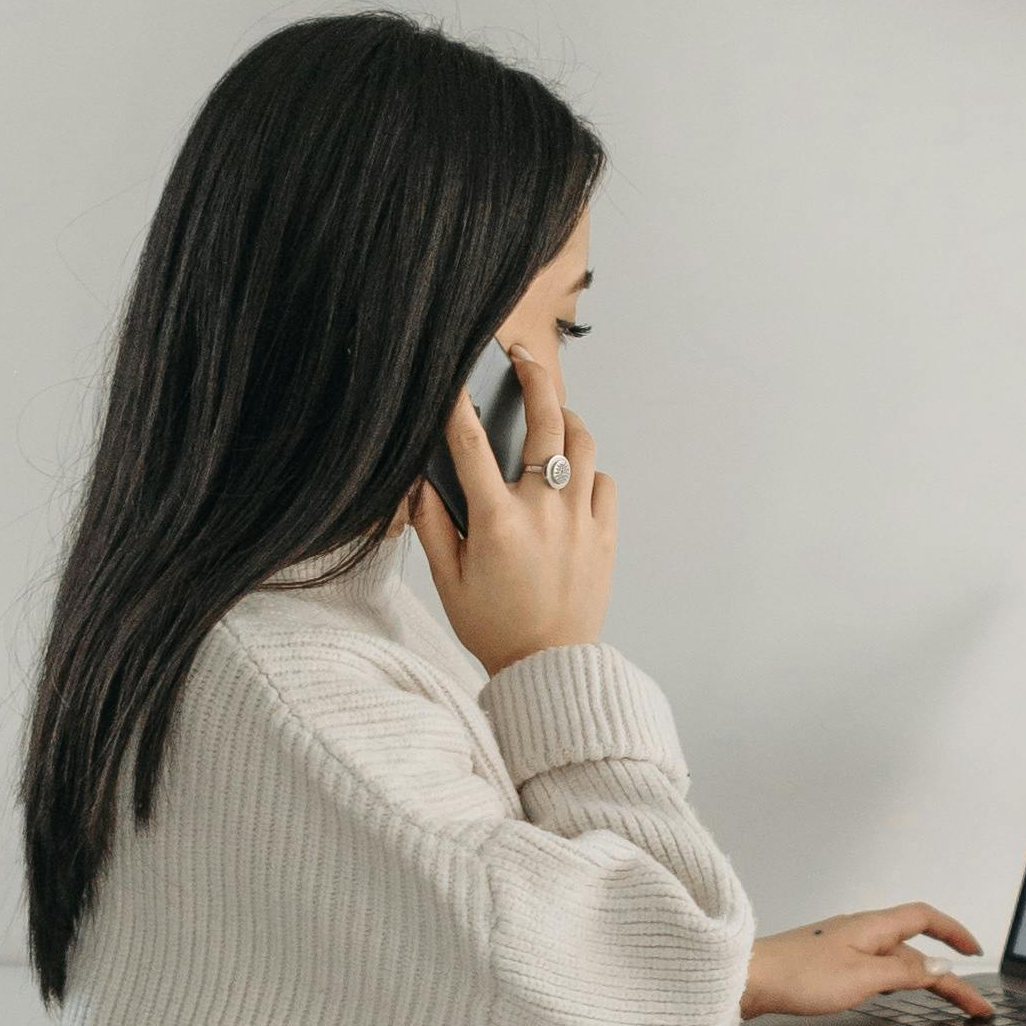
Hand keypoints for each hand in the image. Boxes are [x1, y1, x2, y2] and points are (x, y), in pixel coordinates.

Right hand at [413, 331, 614, 671]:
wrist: (550, 668)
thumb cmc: (494, 627)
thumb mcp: (448, 580)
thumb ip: (432, 524)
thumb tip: (419, 479)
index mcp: (497, 521)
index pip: (468, 443)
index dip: (457, 401)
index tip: (454, 374)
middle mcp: (543, 510)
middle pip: (545, 420)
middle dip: (534, 376)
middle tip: (523, 356)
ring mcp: (580, 519)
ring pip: (582, 442)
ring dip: (565, 420)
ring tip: (551, 415)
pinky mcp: (606, 533)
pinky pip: (603, 479)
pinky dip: (587, 470)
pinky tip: (570, 476)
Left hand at [740, 908, 992, 1025]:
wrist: (748, 981)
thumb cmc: (796, 976)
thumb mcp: (862, 977)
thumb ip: (903, 972)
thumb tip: (938, 968)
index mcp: (872, 926)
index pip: (926, 918)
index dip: (954, 933)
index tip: (975, 952)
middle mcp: (859, 930)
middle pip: (914, 945)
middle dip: (945, 972)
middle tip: (968, 1002)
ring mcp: (842, 945)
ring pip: (894, 957)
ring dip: (921, 976)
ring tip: (943, 998)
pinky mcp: (827, 962)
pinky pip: (874, 965)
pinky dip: (895, 978)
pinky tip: (892, 990)